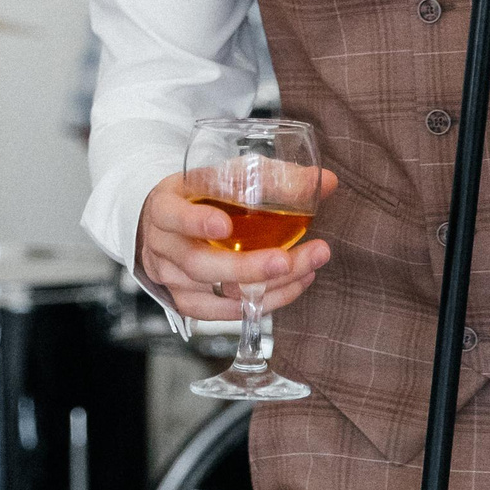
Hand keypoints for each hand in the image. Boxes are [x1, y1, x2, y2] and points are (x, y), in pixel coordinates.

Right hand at [135, 168, 336, 321]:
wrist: (169, 226)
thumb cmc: (201, 196)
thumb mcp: (223, 176)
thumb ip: (271, 177)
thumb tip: (326, 182)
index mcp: (164, 208)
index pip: (172, 216)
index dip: (195, 221)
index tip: (225, 224)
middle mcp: (163, 248)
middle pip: (200, 265)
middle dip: (247, 266)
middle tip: (285, 260)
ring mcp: (174, 281)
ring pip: (220, 293)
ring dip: (268, 286)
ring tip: (307, 267)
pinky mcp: (189, 304)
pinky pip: (228, 313)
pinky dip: (265, 302)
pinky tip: (296, 283)